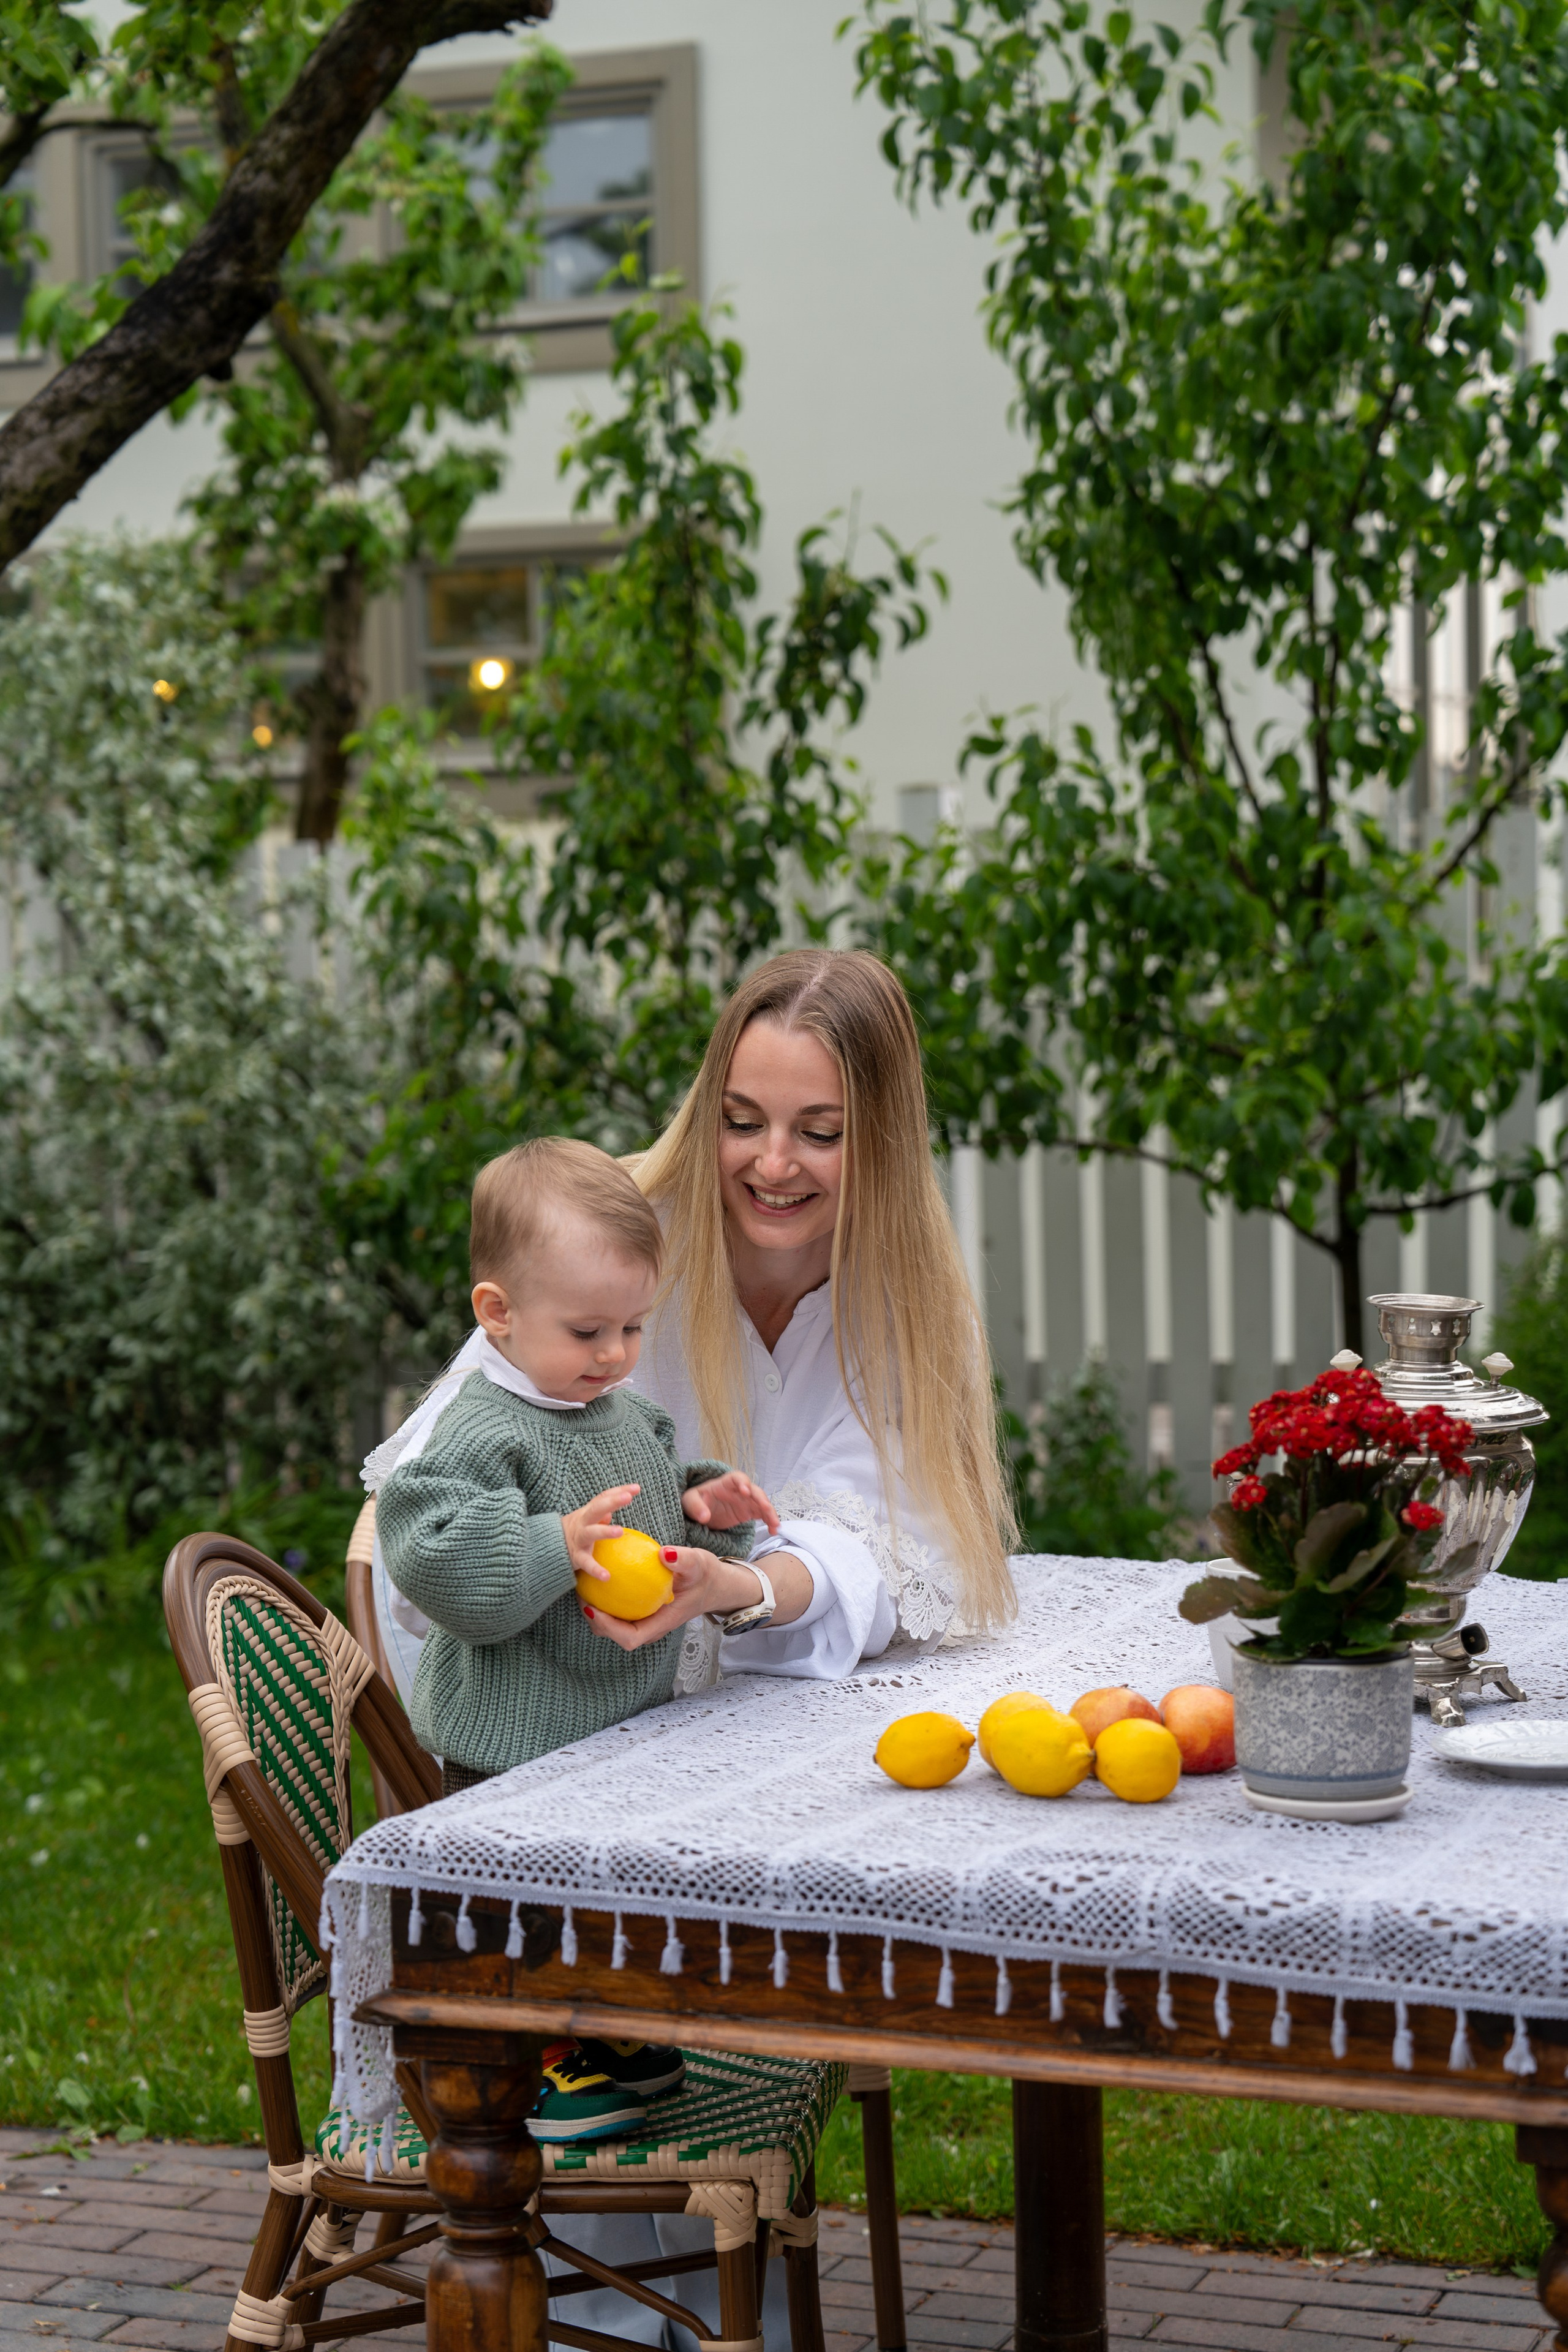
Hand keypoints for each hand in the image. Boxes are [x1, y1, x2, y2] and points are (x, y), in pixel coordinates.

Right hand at [560, 1484, 641, 1581]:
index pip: (603, 1498)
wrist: (547, 1546)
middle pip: (596, 1509)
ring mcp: (579, 1539)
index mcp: (587, 1513)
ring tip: (620, 1532)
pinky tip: (607, 1576)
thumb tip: (610, 1514)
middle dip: (612, 1502)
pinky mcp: (576, 1556)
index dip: (618, 1491)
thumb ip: (599, 1515)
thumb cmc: (574, 1531)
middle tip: (627, 1498)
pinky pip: (586, 1563)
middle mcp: (582, 1522)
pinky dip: (596, 1570)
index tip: (636, 1488)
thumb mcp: (585, 1520)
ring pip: (591, 1533)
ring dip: (605, 1531)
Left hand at [582, 1546, 765, 1651]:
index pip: (630, 1638)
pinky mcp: (641, 1611)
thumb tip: (664, 1553)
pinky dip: (605, 1598)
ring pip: (612, 1625)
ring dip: (595, 1610)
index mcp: (661, 1623)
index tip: (593, 1608)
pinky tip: (597, 1576)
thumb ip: (683, 1560)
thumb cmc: (705, 1576)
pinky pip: (618, 1609)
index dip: (608, 1629)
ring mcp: (645, 1620)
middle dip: (594, 1620)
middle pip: (614, 1634)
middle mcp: (650, 1626)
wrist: (713, 1583)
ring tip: (583, 1586)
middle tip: (581, 1592)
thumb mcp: (698, 1564)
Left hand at [682, 1470, 779, 1534]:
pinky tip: (774, 1530)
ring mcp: (746, 1501)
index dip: (743, 1482)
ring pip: (762, 1503)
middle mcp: (739, 1490)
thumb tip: (704, 1517)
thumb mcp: (689, 1501)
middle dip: (761, 1498)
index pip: (737, 1478)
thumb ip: (695, 1507)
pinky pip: (762, 1515)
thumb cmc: (696, 1500)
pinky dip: (769, 1521)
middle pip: (754, 1491)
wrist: (700, 1511)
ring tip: (775, 1524)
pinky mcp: (749, 1512)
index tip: (745, 1491)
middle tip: (766, 1508)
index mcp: (725, 1483)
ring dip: (770, 1512)